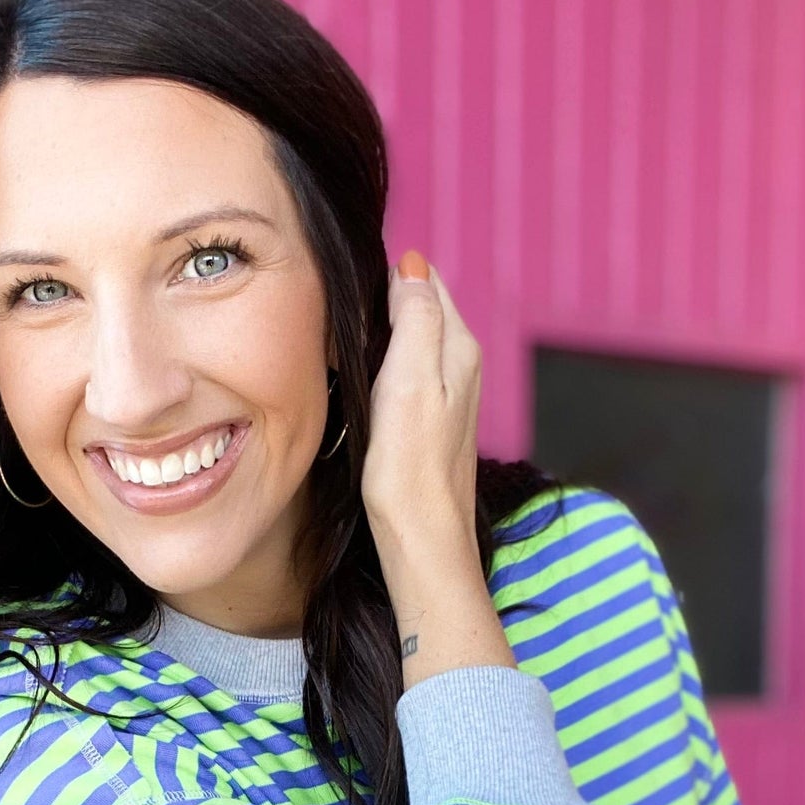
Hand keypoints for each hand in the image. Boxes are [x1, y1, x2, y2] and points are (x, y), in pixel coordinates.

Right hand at [361, 249, 483, 581]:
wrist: (422, 538)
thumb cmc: (411, 468)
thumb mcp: (411, 379)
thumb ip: (416, 317)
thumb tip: (412, 266)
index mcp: (459, 347)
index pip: (426, 282)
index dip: (389, 277)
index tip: (351, 289)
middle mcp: (462, 367)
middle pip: (422, 309)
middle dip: (386, 301)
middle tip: (342, 310)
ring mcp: (449, 396)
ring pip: (414, 342)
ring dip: (383, 335)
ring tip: (348, 340)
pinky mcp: (431, 423)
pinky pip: (408, 375)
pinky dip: (384, 368)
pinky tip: (364, 383)